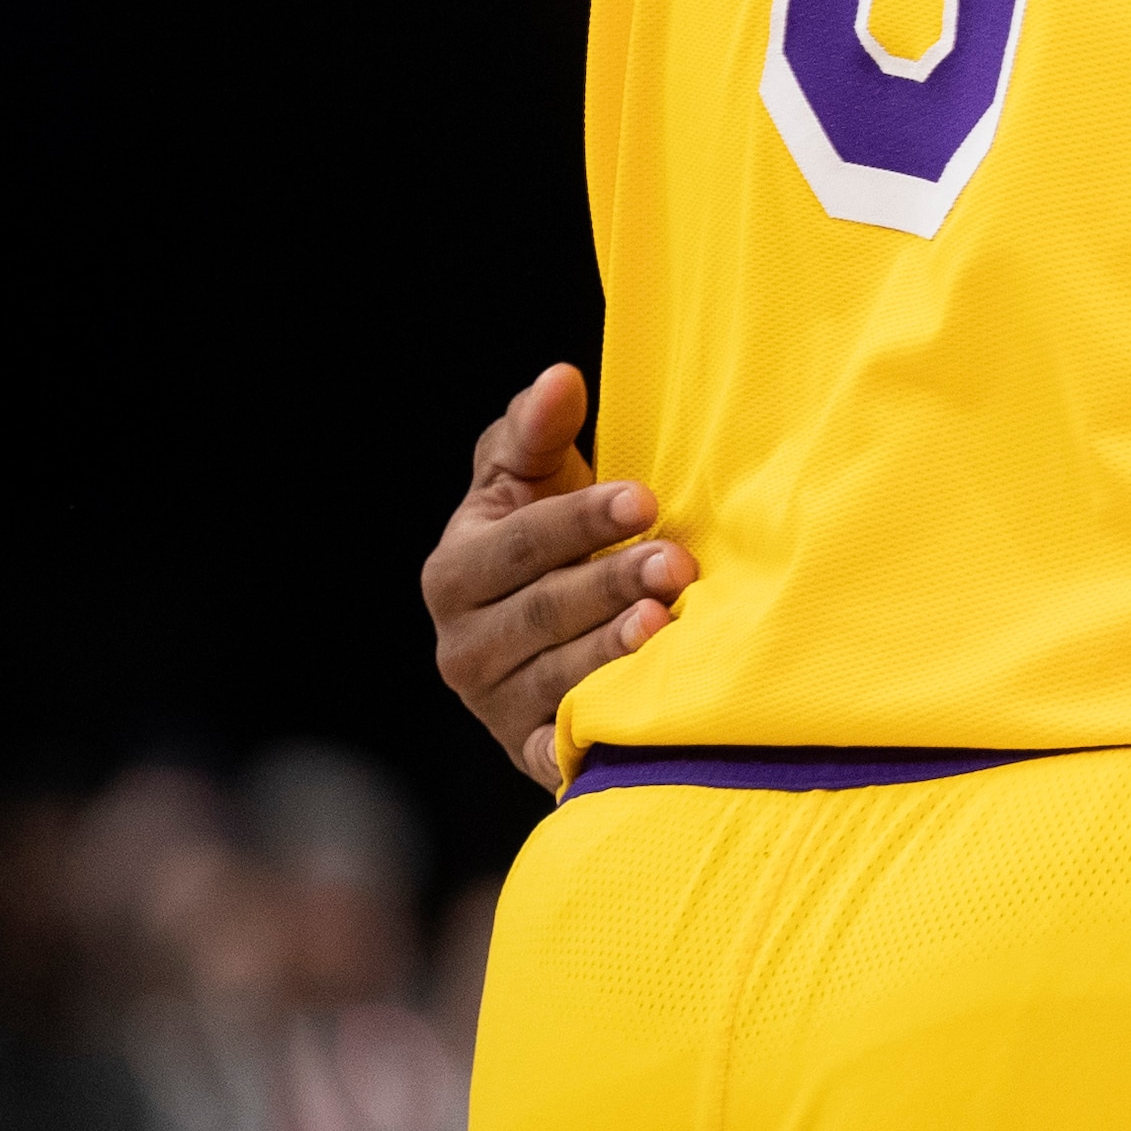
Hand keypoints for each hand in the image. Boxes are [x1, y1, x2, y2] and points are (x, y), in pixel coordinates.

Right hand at [421, 363, 694, 790]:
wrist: (556, 629)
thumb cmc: (549, 535)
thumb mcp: (531, 478)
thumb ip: (537, 430)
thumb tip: (559, 378)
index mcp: (453, 573)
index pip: (517, 545)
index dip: (580, 520)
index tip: (645, 498)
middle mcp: (463, 647)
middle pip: (541, 613)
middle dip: (609, 584)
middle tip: (676, 564)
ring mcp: (496, 706)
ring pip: (558, 679)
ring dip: (615, 651)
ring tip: (666, 624)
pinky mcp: (532, 752)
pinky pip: (568, 744)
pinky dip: (605, 726)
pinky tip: (649, 705)